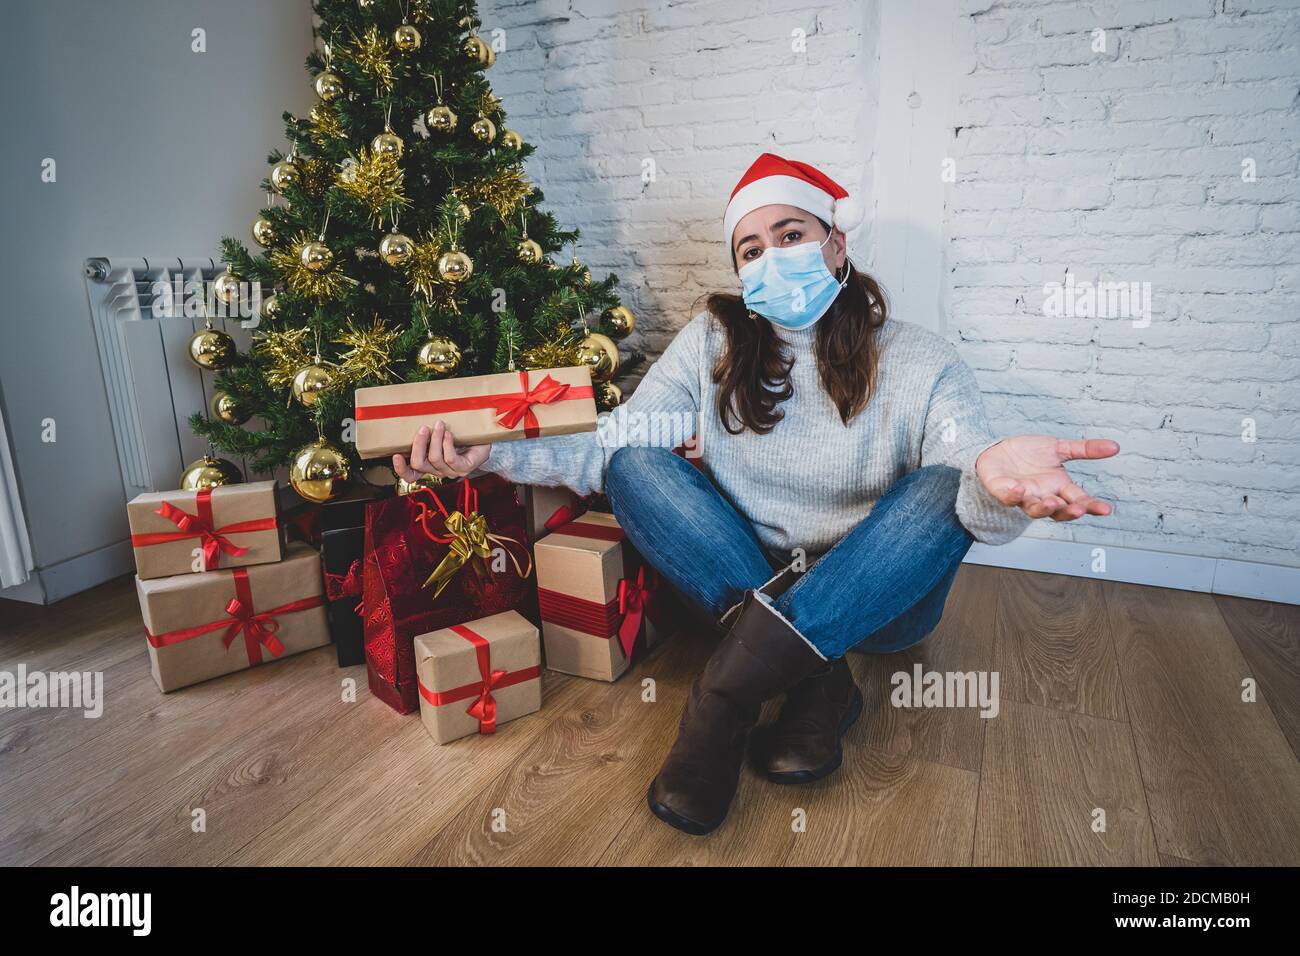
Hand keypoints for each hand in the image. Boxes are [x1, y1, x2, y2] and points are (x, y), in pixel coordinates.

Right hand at [393, 421, 490, 481]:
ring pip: (434, 458)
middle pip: (419, 464)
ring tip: (440, 424)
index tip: (395, 455)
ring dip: (436, 438)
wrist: (484, 437)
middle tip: (423, 428)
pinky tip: (449, 434)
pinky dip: (447, 443)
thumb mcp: (438, 432)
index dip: (401, 468)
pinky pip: (450, 458)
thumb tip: (411, 414)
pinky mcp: (464, 468)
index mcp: (428, 465)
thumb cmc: (459, 433)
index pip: (410, 475)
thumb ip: (425, 431)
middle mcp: (438, 471)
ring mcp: (451, 471)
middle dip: (419, 444)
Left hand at [975, 435, 1118, 520]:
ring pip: (1034, 509)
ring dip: (1043, 507)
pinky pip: (1008, 497)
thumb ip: (1085, 449)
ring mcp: (1023, 496)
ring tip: (1051, 502)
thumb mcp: (1059, 448)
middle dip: (1069, 512)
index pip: (1079, 500)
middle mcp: (1043, 496)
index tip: (1106, 509)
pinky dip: (1013, 495)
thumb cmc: (1029, 454)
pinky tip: (1019, 489)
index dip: (1092, 506)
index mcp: (1059, 488)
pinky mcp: (1002, 491)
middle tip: (1079, 509)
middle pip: (1059, 511)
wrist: (997, 450)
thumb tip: (1116, 446)